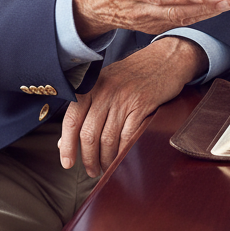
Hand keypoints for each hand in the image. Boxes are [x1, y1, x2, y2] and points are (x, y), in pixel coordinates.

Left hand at [59, 36, 204, 176]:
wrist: (165, 59)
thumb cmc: (134, 74)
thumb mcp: (106, 84)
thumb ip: (86, 109)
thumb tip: (64, 141)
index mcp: (91, 86)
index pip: (71, 120)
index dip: (67, 145)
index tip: (67, 163)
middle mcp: (104, 91)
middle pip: (89, 134)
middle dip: (88, 158)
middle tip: (92, 170)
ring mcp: (123, 98)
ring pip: (107, 139)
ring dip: (106, 160)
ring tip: (106, 168)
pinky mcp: (142, 105)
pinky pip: (128, 137)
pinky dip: (123, 153)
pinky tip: (122, 159)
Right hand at [73, 0, 229, 41]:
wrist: (90, 8)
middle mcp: (138, 9)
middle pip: (173, 11)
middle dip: (201, 7)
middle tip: (225, 1)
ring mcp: (146, 20)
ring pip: (178, 20)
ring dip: (204, 13)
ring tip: (225, 4)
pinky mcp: (152, 26)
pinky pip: (177, 24)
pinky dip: (196, 19)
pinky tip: (213, 11)